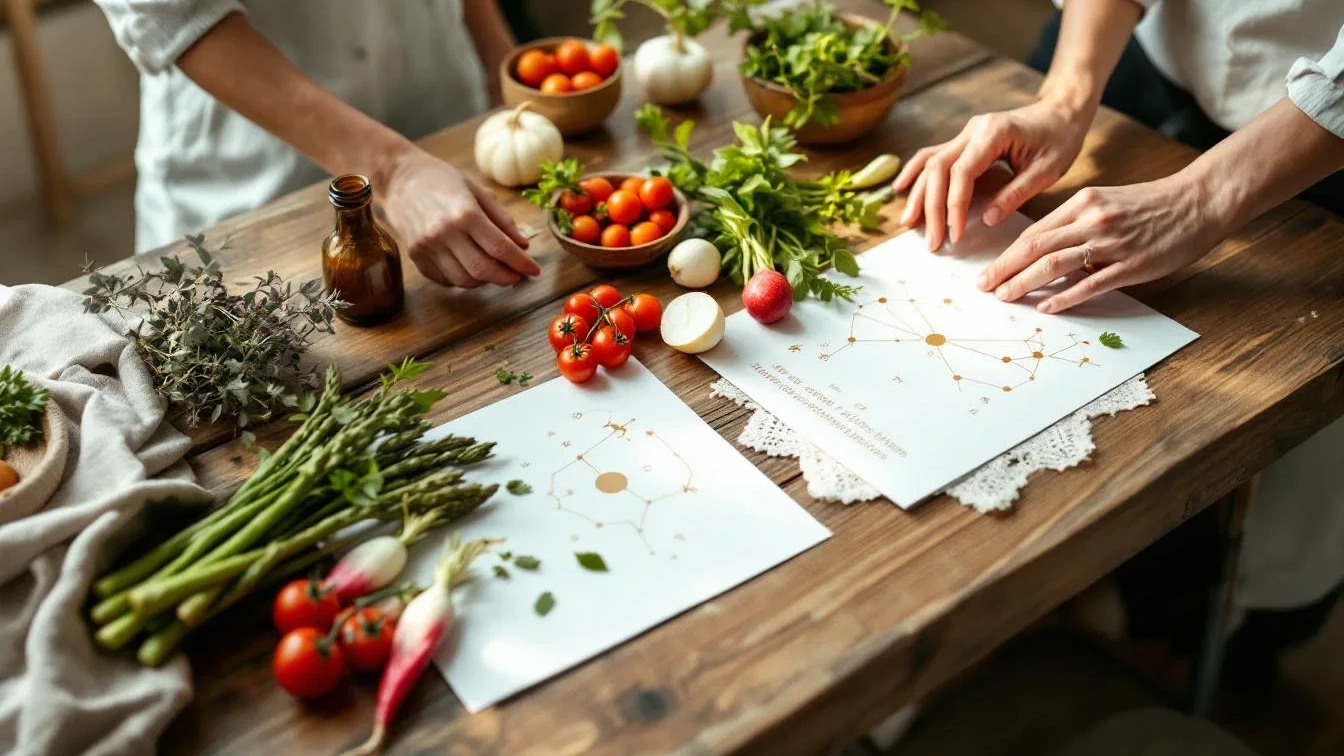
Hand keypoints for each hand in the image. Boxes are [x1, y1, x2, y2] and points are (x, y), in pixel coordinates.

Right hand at [381, 147, 539, 287]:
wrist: (399, 178)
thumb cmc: (442, 179)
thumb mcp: (477, 190)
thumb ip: (502, 219)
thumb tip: (523, 245)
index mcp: (464, 213)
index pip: (500, 248)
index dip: (521, 263)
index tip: (534, 270)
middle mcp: (444, 233)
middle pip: (483, 269)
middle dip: (506, 277)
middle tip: (518, 276)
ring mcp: (427, 247)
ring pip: (464, 280)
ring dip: (485, 281)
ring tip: (496, 271)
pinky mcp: (416, 256)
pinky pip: (445, 280)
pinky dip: (463, 280)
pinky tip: (472, 269)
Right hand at [891, 99, 1090, 250]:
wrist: (1061, 112)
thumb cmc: (1059, 139)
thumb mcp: (1046, 170)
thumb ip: (1015, 194)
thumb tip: (985, 220)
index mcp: (993, 133)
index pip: (962, 173)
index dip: (954, 206)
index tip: (955, 234)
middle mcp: (973, 129)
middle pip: (938, 169)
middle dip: (932, 207)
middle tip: (933, 241)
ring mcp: (965, 133)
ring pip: (930, 163)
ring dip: (917, 194)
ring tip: (908, 223)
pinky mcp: (964, 141)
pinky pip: (932, 155)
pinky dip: (915, 173)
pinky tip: (900, 188)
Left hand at [976, 176, 1225, 312]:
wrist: (1200, 200)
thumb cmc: (1153, 204)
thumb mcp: (1106, 202)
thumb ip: (1075, 224)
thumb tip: (1044, 251)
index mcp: (1081, 203)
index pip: (1033, 233)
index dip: (1006, 254)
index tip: (987, 271)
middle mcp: (1091, 220)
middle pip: (1035, 247)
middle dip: (1004, 269)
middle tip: (982, 288)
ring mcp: (1111, 243)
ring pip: (1055, 264)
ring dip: (1024, 282)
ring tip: (1004, 297)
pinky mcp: (1132, 264)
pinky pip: (1090, 283)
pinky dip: (1065, 295)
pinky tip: (1046, 306)